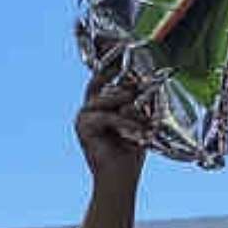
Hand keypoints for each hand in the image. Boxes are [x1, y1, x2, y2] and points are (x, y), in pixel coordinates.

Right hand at [75, 70, 149, 188]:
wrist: (120, 177)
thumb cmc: (131, 150)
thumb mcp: (139, 121)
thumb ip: (137, 102)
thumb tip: (141, 84)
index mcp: (101, 103)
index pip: (103, 75)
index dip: (111, 63)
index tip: (124, 49)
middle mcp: (89, 106)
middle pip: (105, 82)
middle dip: (127, 88)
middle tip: (145, 94)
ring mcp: (83, 115)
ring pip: (107, 98)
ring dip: (129, 109)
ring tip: (143, 121)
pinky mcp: (82, 127)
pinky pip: (105, 116)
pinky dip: (123, 124)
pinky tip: (134, 134)